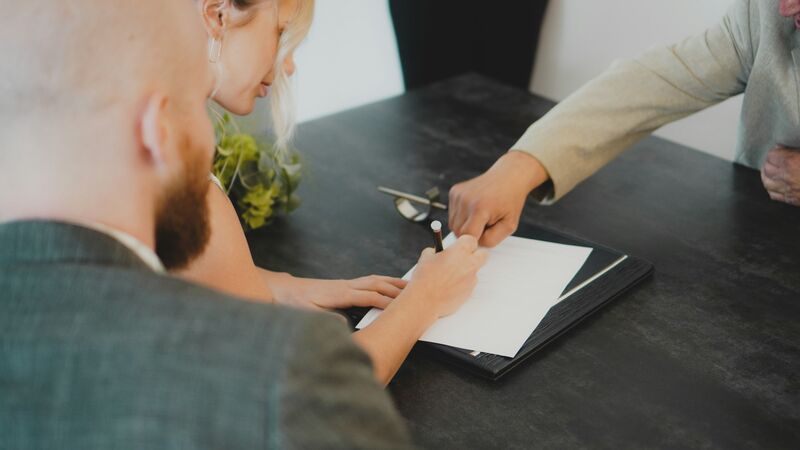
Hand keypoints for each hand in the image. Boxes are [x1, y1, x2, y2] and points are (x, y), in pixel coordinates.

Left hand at [267, 273, 407, 310]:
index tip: (401, 306)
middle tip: (416, 293)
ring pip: (375, 280)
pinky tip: (390, 285)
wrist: (285, 290)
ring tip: (410, 286)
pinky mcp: (345, 285)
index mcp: (339, 293)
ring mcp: (347, 283)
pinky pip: (370, 281)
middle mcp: (346, 285)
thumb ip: (325, 319)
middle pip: (376, 284)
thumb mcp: (307, 314)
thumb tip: (343, 325)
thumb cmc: (295, 302)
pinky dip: (384, 281)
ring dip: (393, 282)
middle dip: (396, 289)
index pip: (368, 296)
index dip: (386, 301)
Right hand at [404, 235, 488, 317]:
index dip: (464, 243)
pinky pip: (469, 284)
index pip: (471, 240)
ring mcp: (471, 279)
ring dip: (467, 271)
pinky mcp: (470, 292)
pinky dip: (462, 284)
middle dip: (475, 255)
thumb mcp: (427, 256)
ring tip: (449, 276)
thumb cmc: (425, 278)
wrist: (424, 300)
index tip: (458, 246)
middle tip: (463, 258)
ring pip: (475, 271)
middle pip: (483, 254)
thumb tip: (439, 252)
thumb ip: (437, 251)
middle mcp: (470, 264)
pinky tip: (449, 287)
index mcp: (460, 251)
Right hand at [449, 151, 548, 247]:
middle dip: (470, 234)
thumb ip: (492, 240)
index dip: (476, 241)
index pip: (467, 237)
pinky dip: (462, 216)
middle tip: (485, 225)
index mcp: (480, 209)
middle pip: (458, 232)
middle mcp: (465, 200)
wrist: (508, 177)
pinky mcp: (454, 191)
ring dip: (465, 225)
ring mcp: (458, 194)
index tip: (485, 236)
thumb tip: (473, 246)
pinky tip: (474, 209)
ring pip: (453, 224)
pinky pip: (452, 214)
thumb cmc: (510, 201)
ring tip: (480, 217)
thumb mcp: (509, 225)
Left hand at [762, 146, 799, 205]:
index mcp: (792, 162)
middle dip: (768, 163)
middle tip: (773, 160)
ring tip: (769, 172)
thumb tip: (793, 151)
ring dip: (766, 176)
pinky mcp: (792, 200)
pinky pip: (775, 195)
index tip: (778, 149)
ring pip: (767, 183)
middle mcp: (787, 177)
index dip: (775, 151)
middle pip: (767, 169)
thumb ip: (797, 152)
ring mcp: (788, 190)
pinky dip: (772, 189)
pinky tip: (775, 186)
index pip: (772, 155)